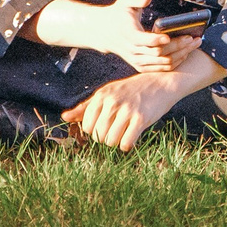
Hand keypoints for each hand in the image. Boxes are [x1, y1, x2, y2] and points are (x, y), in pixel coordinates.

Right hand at [31, 0, 202, 73]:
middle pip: (159, 53)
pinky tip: (185, 53)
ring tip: (194, 44)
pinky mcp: (141, 66)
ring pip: (162, 62)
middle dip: (178, 46)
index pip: (144, 41)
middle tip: (194, 38)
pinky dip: (175, 62)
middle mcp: (132, 50)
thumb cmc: (120, 12)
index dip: (158, 40)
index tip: (170, 35)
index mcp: (128, 33)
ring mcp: (137, 60)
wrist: (105, 32)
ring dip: (181, 55)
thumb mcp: (125, 0)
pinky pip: (161, 69)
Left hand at [61, 47, 226, 150]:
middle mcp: (112, 101)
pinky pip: (125, 144)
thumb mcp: (108, 93)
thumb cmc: (132, 90)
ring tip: (125, 132)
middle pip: (98, 136)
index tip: (107, 126)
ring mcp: (126, 110)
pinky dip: (127, 145)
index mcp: (102, 95)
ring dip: (117, 142)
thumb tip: (64, 118)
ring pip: (110, 141)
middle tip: (118, 129)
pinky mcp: (140, 119)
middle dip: (107, 137)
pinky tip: (132, 137)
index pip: (88, 126)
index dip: (96, 131)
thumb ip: (86, 107)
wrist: (162, 82)